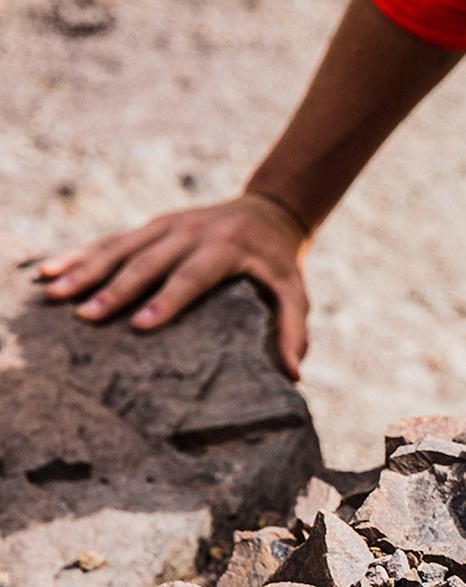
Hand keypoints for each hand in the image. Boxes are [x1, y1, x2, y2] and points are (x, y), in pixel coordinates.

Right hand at [37, 193, 312, 379]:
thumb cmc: (280, 264)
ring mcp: (167, 225)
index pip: (193, 277)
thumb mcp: (295, 292)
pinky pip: (111, 240)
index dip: (167, 300)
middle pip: (148, 262)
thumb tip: (294, 374)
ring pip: (120, 247)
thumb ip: (294, 330)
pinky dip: (79, 254)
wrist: (269, 212)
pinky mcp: (150, 226)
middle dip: (116, 290)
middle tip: (87, 318)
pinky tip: (49, 271)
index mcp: (226, 248)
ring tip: (56, 295)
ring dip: (87, 270)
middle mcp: (192, 232)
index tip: (141, 325)